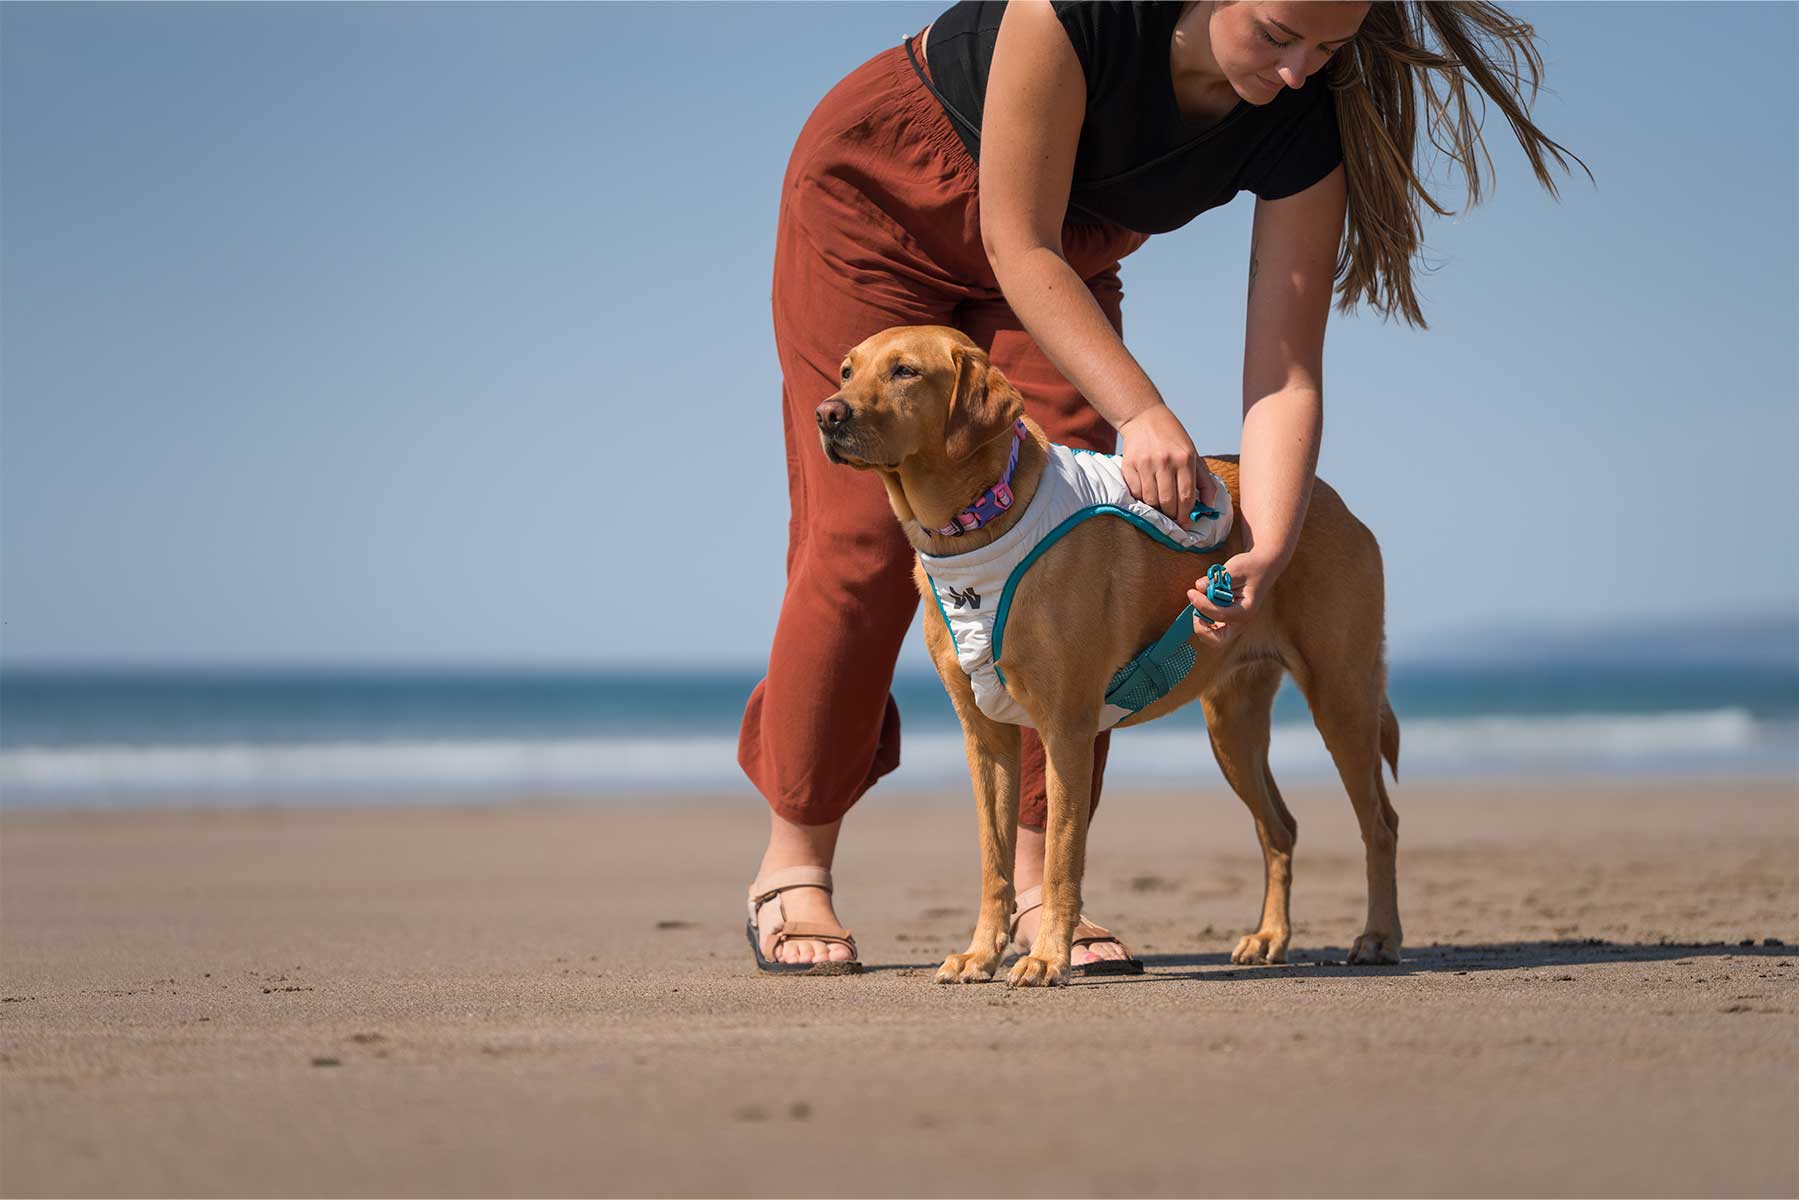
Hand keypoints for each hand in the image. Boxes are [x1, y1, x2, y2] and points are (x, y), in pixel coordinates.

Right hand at [1118, 403, 1200, 522]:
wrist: (1144, 418)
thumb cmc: (1172, 439)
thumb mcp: (1193, 454)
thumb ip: (1204, 480)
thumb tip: (1210, 505)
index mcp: (1185, 458)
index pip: (1186, 496)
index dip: (1186, 514)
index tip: (1186, 522)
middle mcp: (1165, 461)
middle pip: (1168, 502)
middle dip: (1172, 514)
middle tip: (1173, 517)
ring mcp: (1145, 463)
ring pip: (1151, 500)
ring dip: (1156, 507)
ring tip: (1160, 505)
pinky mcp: (1129, 465)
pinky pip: (1136, 492)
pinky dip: (1142, 497)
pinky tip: (1147, 492)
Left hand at [1189, 551, 1280, 646]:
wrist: (1261, 568)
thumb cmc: (1250, 568)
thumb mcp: (1234, 569)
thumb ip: (1216, 579)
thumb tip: (1199, 587)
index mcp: (1245, 611)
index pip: (1219, 615)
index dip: (1202, 605)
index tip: (1192, 592)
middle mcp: (1240, 622)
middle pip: (1217, 640)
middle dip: (1201, 628)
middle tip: (1196, 611)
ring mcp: (1233, 624)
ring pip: (1212, 638)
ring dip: (1201, 623)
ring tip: (1200, 602)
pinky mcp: (1227, 620)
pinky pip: (1211, 629)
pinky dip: (1203, 619)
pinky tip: (1204, 602)